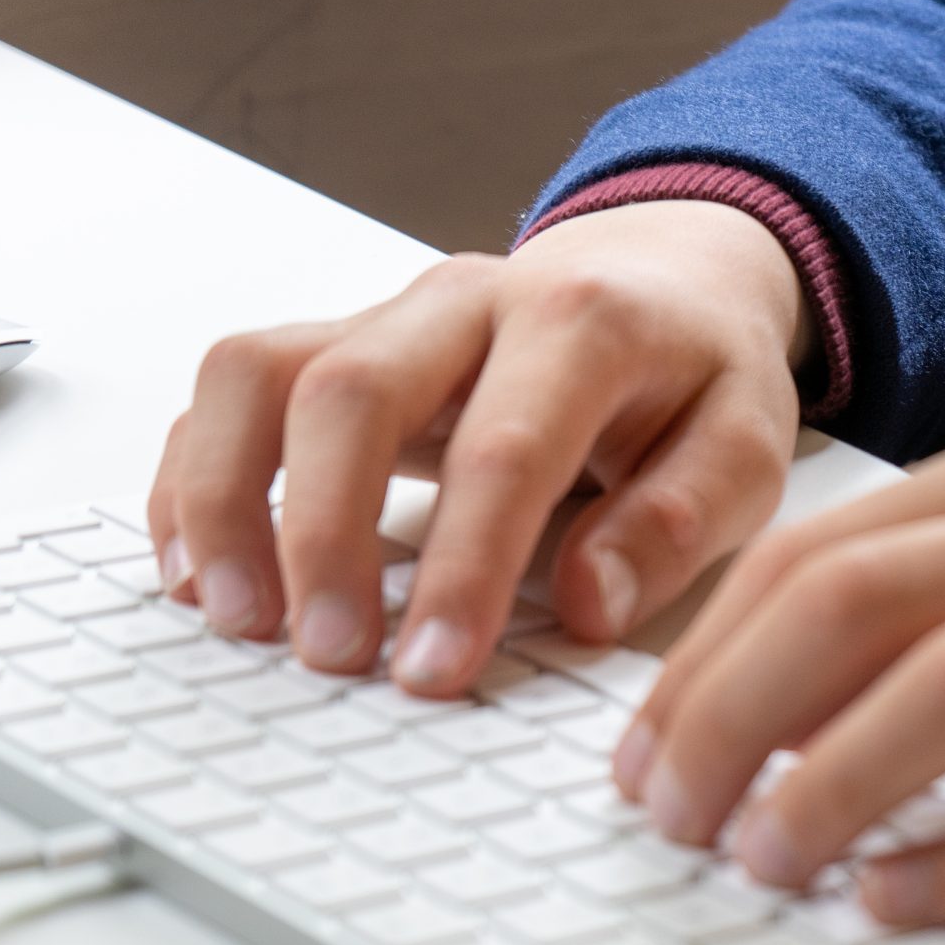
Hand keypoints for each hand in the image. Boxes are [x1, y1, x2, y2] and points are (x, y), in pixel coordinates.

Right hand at [147, 200, 812, 693]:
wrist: (663, 275)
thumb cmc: (697, 372)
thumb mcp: (747, 444)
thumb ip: (679, 521)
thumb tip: (589, 604)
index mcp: (583, 321)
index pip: (504, 448)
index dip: (461, 568)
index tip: (434, 668)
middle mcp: (466, 301)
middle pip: (351, 391)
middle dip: (322, 535)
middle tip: (327, 657)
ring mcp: (387, 315)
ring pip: (260, 373)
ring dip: (228, 500)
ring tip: (236, 620)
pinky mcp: (335, 343)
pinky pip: (230, 392)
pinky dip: (198, 479)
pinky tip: (199, 572)